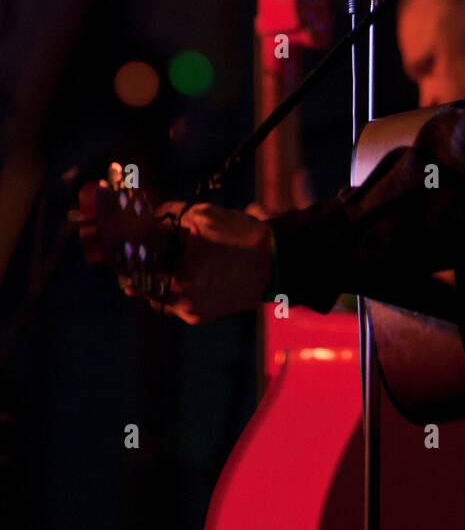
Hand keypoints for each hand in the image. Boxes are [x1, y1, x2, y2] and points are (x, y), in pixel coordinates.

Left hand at [119, 201, 273, 324]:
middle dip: (141, 267)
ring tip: (163, 256)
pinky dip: (175, 285)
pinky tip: (185, 268)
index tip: (120, 247)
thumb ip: (169, 215)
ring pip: (160, 295)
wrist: (279, 262)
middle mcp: (183, 304)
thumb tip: (147, 216)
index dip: (125, 259)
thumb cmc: (242, 238)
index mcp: (180, 282)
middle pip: (145, 288)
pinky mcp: (204, 315)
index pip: (135, 275)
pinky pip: (178, 300)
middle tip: (138, 249)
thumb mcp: (203, 216)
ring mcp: (194, 313)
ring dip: (158, 277)